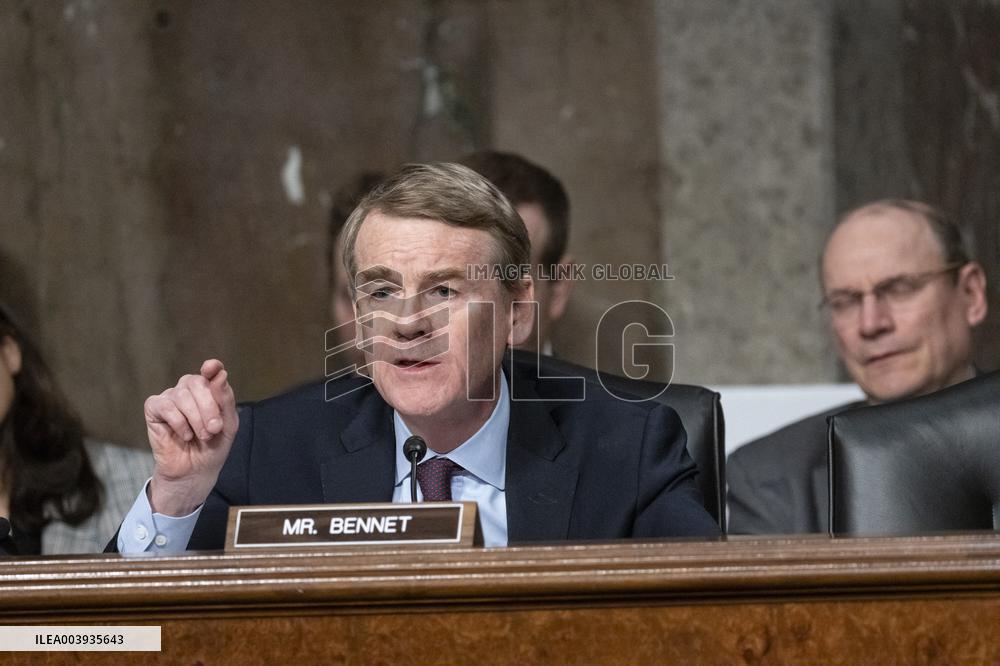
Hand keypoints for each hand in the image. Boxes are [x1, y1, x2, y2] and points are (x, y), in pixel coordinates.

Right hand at [144, 359, 238, 515]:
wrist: (195, 471)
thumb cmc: (212, 446)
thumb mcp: (228, 424)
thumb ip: (225, 400)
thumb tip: (219, 374)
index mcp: (209, 389)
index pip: (211, 370)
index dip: (212, 367)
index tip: (212, 368)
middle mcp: (189, 388)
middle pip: (198, 383)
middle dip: (208, 408)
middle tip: (214, 429)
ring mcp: (171, 397)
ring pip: (182, 396)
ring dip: (196, 419)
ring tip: (201, 436)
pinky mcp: (154, 408)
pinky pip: (165, 406)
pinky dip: (178, 423)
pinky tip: (184, 435)